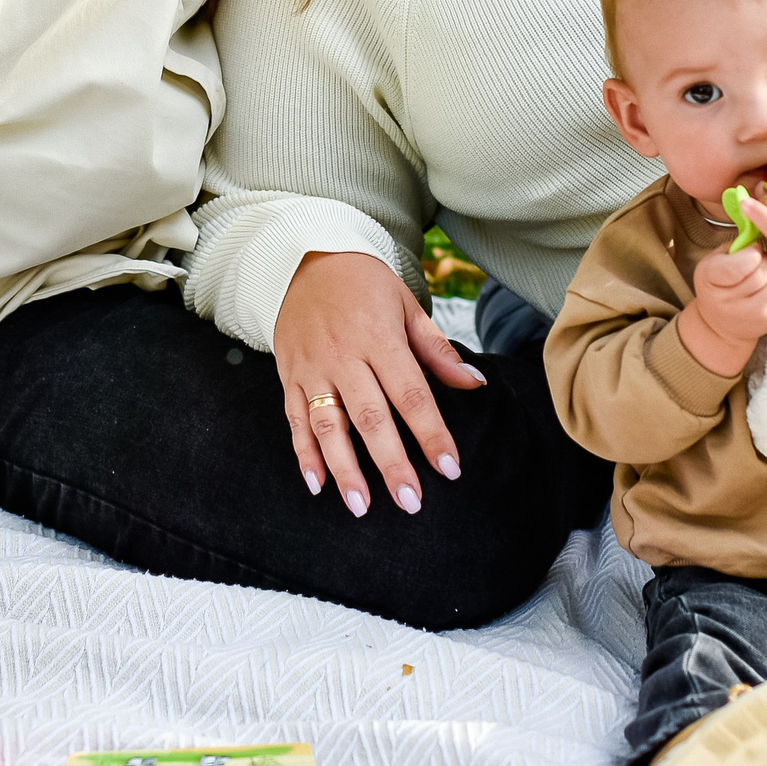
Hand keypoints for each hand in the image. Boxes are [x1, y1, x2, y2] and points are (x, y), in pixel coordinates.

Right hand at [273, 250, 486, 516]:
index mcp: (379, 338)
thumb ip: (438, 351)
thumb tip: (476, 384)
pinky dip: (304, 454)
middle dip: (391, 463)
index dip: (431, 433)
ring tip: (361, 506)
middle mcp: (344, 356)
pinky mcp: (290, 376)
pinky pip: (295, 420)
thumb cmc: (365, 284)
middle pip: (370, 417)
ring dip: (344, 469)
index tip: (450, 468)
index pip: (411, 393)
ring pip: (328, 425)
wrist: (304, 259)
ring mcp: (313, 368)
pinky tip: (318, 485)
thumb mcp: (406, 306)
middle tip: (411, 502)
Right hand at [678, 246, 766, 376]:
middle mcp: (729, 302)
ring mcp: (752, 316)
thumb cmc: (719, 283)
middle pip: (764, 272)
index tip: (752, 251)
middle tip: (761, 262)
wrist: (720, 323)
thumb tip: (765, 231)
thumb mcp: (716, 259)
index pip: (744, 262)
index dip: (753, 252)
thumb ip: (737, 246)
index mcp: (711, 278)